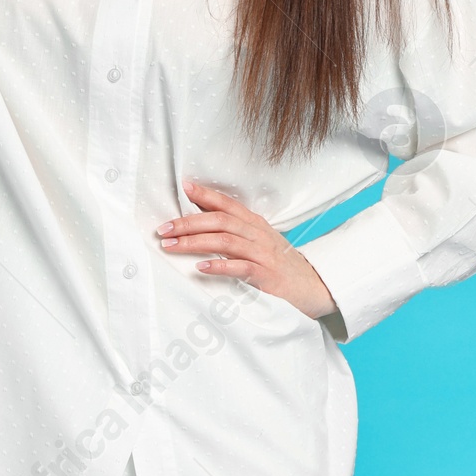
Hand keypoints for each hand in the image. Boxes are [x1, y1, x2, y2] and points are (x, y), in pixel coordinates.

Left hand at [156, 180, 336, 320]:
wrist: (311, 287)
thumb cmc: (280, 265)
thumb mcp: (260, 241)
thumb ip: (236, 231)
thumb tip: (202, 221)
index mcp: (255, 224)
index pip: (228, 204)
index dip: (206, 195)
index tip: (184, 188)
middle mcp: (258, 234)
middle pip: (220, 221)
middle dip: (188, 223)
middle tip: (164, 228)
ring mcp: (262, 254)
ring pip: (225, 241)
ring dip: (195, 242)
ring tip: (172, 246)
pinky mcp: (265, 276)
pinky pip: (239, 268)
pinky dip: (219, 266)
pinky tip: (200, 267)